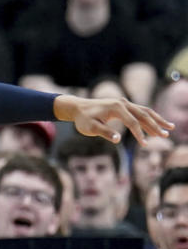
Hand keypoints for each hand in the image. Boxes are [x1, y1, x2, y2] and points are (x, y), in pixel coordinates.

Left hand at [54, 95, 173, 144]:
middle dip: (156, 125)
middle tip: (166, 135)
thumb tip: (117, 139)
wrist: (78, 108)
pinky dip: (150, 118)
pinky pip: (140, 111)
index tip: (144, 145)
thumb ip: (104, 132)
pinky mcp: (124, 106)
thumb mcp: (90, 128)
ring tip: (170, 128)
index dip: (139, 134)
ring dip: (157, 120)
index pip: (132, 122)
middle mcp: (122, 103)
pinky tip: (157, 125)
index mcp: (116, 108)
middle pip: (144, 114)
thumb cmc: (83, 119)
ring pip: (145, 111)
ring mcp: (124, 103)